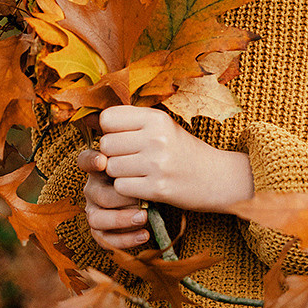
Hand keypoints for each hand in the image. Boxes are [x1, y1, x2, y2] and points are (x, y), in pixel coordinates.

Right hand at [77, 148, 153, 251]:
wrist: (155, 194)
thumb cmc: (148, 173)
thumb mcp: (143, 161)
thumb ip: (137, 155)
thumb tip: (138, 143)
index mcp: (99, 169)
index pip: (85, 160)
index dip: (91, 161)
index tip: (103, 161)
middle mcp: (93, 189)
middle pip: (97, 194)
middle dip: (120, 197)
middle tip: (142, 198)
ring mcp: (94, 210)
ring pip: (96, 219)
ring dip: (120, 219)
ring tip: (143, 217)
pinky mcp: (101, 230)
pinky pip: (106, 240)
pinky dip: (126, 239)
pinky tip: (145, 235)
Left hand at [97, 104, 254, 214]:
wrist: (217, 177)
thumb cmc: (183, 150)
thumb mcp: (162, 127)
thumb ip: (131, 122)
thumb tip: (91, 122)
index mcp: (156, 118)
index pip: (108, 118)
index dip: (109, 130)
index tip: (121, 137)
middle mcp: (156, 138)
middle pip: (105, 145)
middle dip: (112, 155)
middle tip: (129, 158)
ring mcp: (157, 164)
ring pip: (110, 167)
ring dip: (118, 174)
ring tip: (136, 172)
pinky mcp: (157, 188)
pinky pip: (121, 187)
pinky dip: (127, 189)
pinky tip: (141, 185)